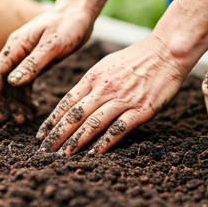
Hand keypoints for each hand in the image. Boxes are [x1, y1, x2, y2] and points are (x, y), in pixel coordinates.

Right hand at [0, 0, 95, 123]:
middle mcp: (16, 53)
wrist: (79, 13)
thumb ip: (33, 64)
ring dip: (14, 103)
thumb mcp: (52, 45)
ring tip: (22, 120)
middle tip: (7, 122)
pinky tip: (32, 109)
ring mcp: (25, 59)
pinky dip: (26, 98)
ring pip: (12, 86)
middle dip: (2, 102)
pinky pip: (25, 84)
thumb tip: (12, 83)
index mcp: (15, 46)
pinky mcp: (36, 63)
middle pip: (0, 82)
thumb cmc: (67, 24)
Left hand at [36, 35, 189, 154]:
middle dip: (57, 135)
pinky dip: (104, 142)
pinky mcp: (141, 110)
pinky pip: (118, 128)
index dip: (52, 120)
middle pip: (75, 115)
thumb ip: (90, 84)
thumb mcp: (106, 65)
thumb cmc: (135, 59)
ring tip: (63, 155)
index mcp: (93, 77)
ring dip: (76, 141)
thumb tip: (74, 102)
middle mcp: (104, 89)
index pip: (66, 103)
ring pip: (93, 123)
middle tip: (44, 150)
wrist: (166, 51)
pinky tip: (93, 153)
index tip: (40, 135)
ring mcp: (122, 99)